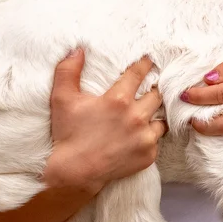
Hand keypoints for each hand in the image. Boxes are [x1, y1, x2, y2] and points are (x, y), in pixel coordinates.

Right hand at [42, 50, 164, 194]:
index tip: (149, 61)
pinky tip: (140, 135)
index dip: (144, 65)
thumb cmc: (68, 134)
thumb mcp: (62, 99)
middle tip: (150, 88)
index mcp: (118, 100)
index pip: (139, 74)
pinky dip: (150, 136)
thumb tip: (78, 49)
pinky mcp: (149, 155)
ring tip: (146, 113)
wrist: (75, 172)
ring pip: (160, 119)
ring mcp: (145, 138)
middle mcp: (136, 117)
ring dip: (154, 114)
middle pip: (156, 95)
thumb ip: (68, 70)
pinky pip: (156, 140)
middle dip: (153, 90)